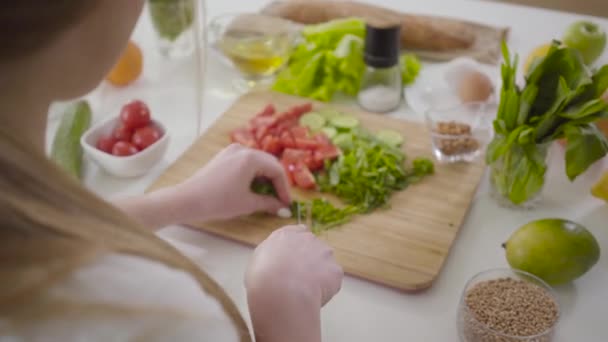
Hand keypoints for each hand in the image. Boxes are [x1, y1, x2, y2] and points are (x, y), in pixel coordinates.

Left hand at [114, 144, 291, 228]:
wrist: (187, 200)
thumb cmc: (218, 201)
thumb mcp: (247, 203)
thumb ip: (269, 203)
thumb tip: (283, 208)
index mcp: (251, 158)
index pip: (277, 170)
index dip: (285, 188)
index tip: (286, 204)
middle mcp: (242, 149)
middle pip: (269, 163)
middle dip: (276, 182)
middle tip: (280, 200)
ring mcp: (232, 151)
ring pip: (258, 162)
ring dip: (265, 178)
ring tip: (268, 196)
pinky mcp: (224, 157)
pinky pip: (246, 163)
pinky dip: (253, 174)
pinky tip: (253, 188)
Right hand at [245, 225, 342, 341]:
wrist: (281, 290)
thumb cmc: (262, 276)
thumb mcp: (258, 259)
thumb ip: (272, 255)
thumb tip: (277, 260)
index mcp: (287, 234)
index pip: (299, 233)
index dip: (298, 248)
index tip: (295, 260)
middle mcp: (309, 238)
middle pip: (314, 248)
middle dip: (310, 261)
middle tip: (299, 280)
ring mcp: (325, 253)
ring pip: (325, 264)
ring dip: (319, 274)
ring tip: (306, 291)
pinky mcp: (336, 270)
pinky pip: (333, 280)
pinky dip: (327, 289)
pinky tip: (314, 296)